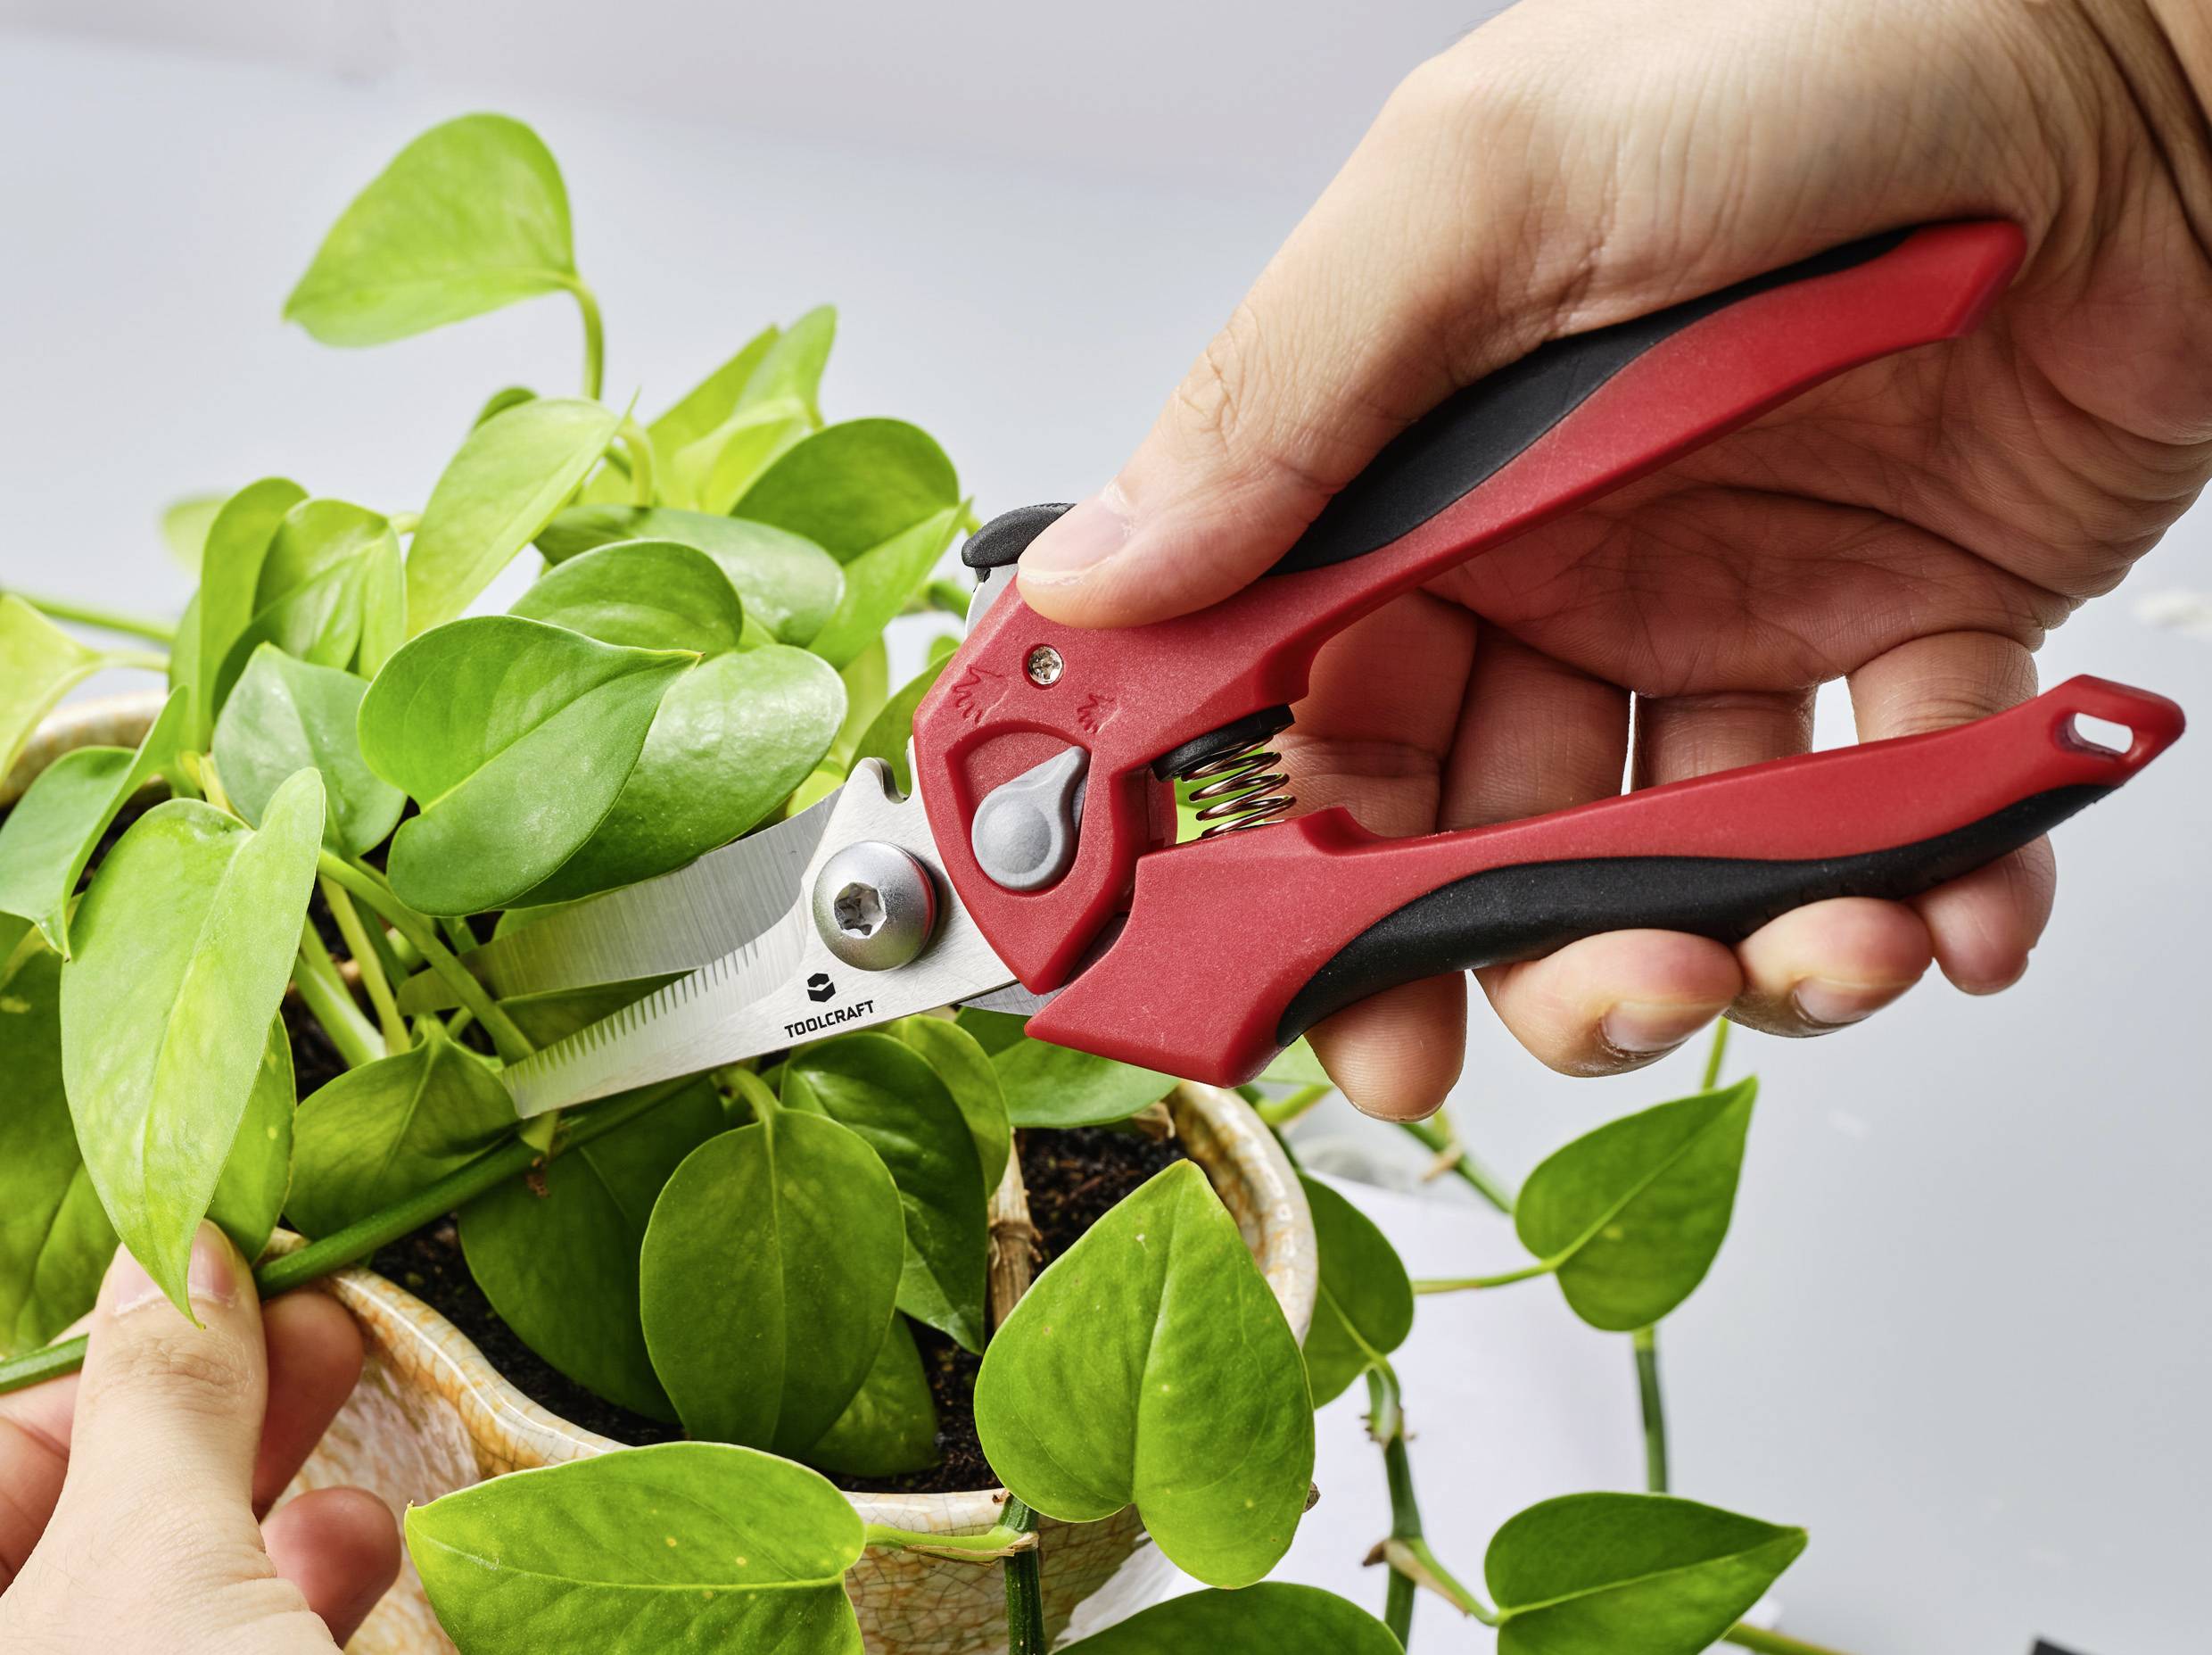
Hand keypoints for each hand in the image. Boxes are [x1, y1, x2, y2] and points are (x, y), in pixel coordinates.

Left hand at [0, 1225, 400, 1652]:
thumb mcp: (158, 1556)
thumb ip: (164, 1397)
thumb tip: (180, 1247)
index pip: (4, 1438)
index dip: (105, 1340)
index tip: (221, 1257)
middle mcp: (40, 1649)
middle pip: (101, 1491)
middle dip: (210, 1381)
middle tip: (304, 1296)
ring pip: (185, 1557)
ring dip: (279, 1456)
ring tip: (347, 1370)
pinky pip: (253, 1629)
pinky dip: (312, 1568)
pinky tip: (360, 1538)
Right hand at [1016, 0, 2211, 1115]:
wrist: (2146, 49)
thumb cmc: (1823, 52)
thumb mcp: (1492, 192)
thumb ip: (1288, 394)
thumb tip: (1105, 576)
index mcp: (1425, 472)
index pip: (1300, 703)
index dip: (1270, 854)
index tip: (1260, 970)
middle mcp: (1559, 556)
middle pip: (1479, 824)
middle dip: (1510, 949)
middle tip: (1562, 1002)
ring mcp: (1731, 604)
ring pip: (1675, 849)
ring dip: (1727, 945)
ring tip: (1800, 954)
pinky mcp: (1910, 628)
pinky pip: (1894, 806)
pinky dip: (1925, 891)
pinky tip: (1943, 906)